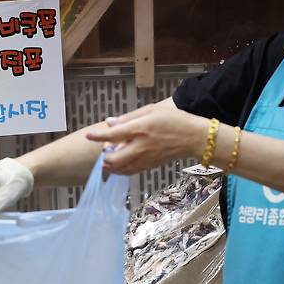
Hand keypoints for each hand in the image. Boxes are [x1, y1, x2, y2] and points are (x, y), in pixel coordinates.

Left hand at [86, 104, 208, 174]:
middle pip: (114, 159)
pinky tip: (117, 166)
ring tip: (106, 160)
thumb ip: (128, 118)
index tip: (89, 136)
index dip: (98, 136)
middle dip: (104, 157)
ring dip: (110, 166)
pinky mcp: (149, 166)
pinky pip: (130, 172)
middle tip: (103, 151)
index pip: (113, 135)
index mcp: (140, 129)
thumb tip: (109, 123)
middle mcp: (141, 146)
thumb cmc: (173, 120)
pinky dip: (120, 170)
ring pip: (120, 169)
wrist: (194, 137)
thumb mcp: (151, 111)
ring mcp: (145, 158)